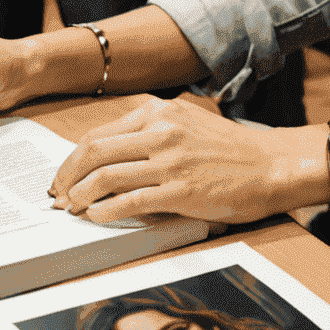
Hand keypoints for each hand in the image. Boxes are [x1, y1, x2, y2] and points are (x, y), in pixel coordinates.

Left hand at [50, 95, 326, 224]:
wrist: (271, 165)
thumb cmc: (230, 150)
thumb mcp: (186, 124)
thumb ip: (150, 132)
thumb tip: (109, 158)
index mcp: (159, 112)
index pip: (100, 133)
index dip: (73, 157)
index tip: (64, 175)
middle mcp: (161, 130)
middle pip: (94, 150)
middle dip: (67, 175)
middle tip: (57, 195)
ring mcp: (170, 160)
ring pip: (106, 175)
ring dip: (81, 195)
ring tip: (73, 209)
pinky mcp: (180, 190)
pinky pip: (130, 201)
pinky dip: (105, 211)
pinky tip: (96, 218)